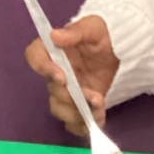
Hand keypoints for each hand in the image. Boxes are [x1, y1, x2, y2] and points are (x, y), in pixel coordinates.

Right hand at [25, 16, 118, 137]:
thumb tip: (54, 35)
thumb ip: (75, 32)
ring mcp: (67, 91)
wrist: (118, 49)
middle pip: (51, 90)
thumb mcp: (92, 27)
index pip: (35, 57)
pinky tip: (99, 117)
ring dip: (78, 114)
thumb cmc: (102, 34)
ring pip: (60, 109)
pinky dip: (84, 126)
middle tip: (93, 97)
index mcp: (53, 50)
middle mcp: (56, 72)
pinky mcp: (79, 105)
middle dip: (71, 97)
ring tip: (99, 108)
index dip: (43, 69)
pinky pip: (73, 123)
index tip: (62, 78)